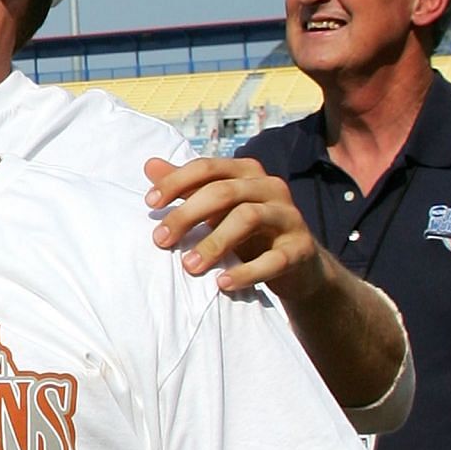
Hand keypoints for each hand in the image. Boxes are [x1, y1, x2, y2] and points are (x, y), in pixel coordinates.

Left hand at [147, 155, 321, 302]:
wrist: (298, 264)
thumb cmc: (249, 231)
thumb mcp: (217, 207)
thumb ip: (187, 187)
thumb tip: (150, 165)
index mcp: (248, 172)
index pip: (207, 168)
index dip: (176, 183)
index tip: (150, 204)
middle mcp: (271, 186)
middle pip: (224, 191)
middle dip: (187, 215)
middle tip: (160, 240)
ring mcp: (289, 216)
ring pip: (248, 218)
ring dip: (214, 243)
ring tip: (189, 266)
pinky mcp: (301, 248)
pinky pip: (274, 259)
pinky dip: (246, 272)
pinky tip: (222, 284)